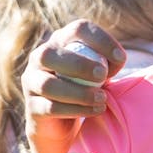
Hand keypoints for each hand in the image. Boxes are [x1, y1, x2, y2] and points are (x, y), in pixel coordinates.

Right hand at [22, 20, 125, 147]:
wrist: (61, 122)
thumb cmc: (85, 89)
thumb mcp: (98, 74)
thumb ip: (108, 64)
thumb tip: (118, 59)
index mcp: (61, 42)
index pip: (78, 29)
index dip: (100, 40)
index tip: (121, 58)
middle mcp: (40, 57)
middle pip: (50, 54)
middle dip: (79, 64)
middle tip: (102, 75)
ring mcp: (31, 82)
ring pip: (47, 85)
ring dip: (79, 92)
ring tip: (102, 99)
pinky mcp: (31, 107)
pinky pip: (50, 108)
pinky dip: (75, 109)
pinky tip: (95, 110)